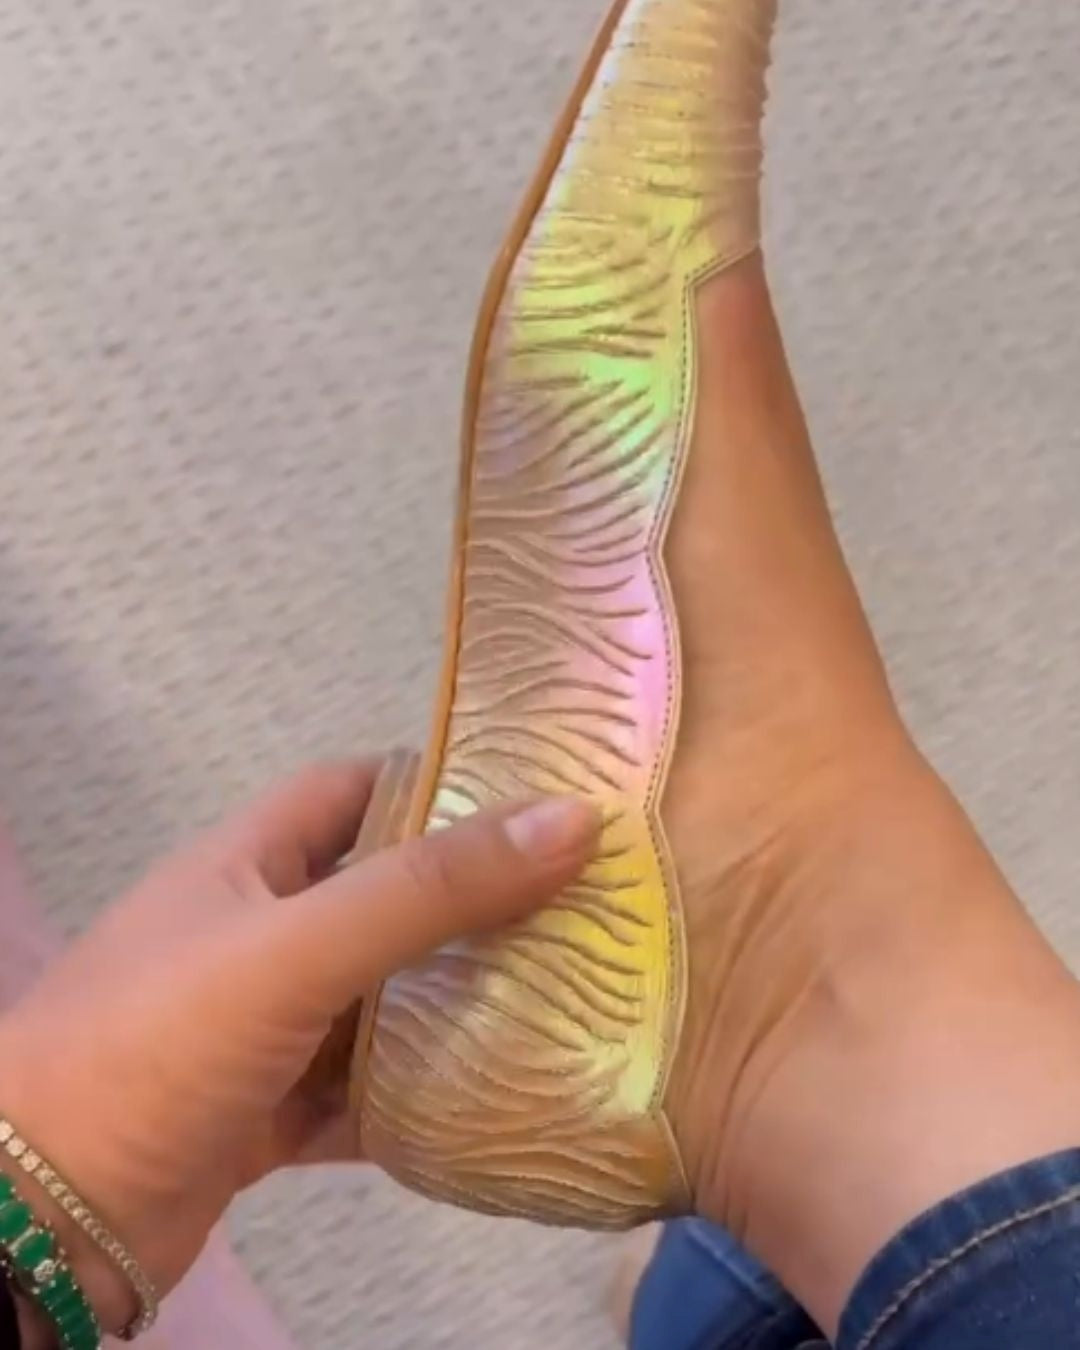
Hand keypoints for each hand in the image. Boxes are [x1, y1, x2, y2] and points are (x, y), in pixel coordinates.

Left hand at [0, 759, 599, 1333]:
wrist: (41, 1215)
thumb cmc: (162, 1042)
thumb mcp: (298, 948)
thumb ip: (428, 888)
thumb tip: (573, 816)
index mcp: (247, 862)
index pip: (354, 790)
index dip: (439, 783)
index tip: (537, 799)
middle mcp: (257, 934)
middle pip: (381, 897)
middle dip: (471, 901)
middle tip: (582, 905)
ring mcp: (261, 1029)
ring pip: (379, 1000)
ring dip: (455, 1003)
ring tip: (566, 994)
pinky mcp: (267, 1112)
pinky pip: (363, 1091)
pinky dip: (421, 1095)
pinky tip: (499, 1099)